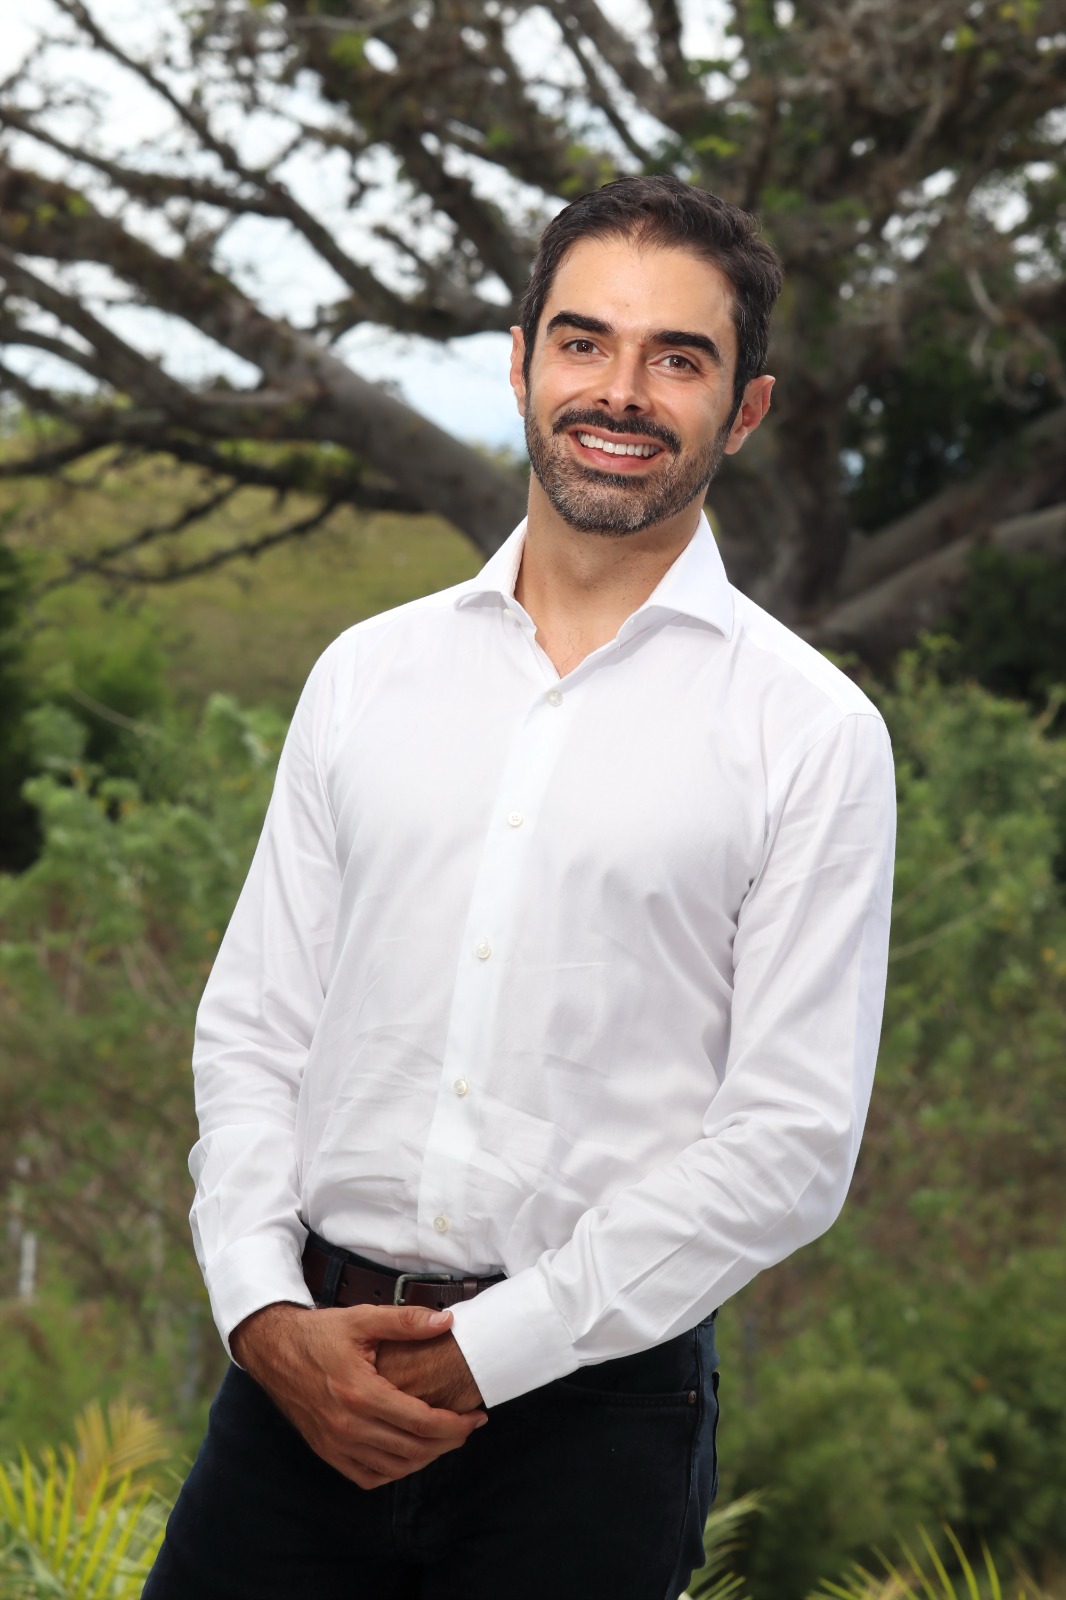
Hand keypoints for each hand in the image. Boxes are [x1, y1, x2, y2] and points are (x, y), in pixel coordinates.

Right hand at [230, 1301, 486, 1489]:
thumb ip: (406, 1321)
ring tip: (445, 1440)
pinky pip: (367, 1477)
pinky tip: (409, 1455)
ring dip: (425, 1459)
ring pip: (393, 1469)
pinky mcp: (326, 1451)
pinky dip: (394, 1472)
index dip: (455, 1424)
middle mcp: (347, 1425)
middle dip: (448, 1442)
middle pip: (413, 1449)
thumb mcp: (363, 1318)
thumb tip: (447, 1322)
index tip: (475, 1417)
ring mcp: (335, 1443)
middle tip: (467, 1427)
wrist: (274, 1350)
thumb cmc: (320, 1333)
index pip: (421, 1422)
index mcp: (360, 1393)